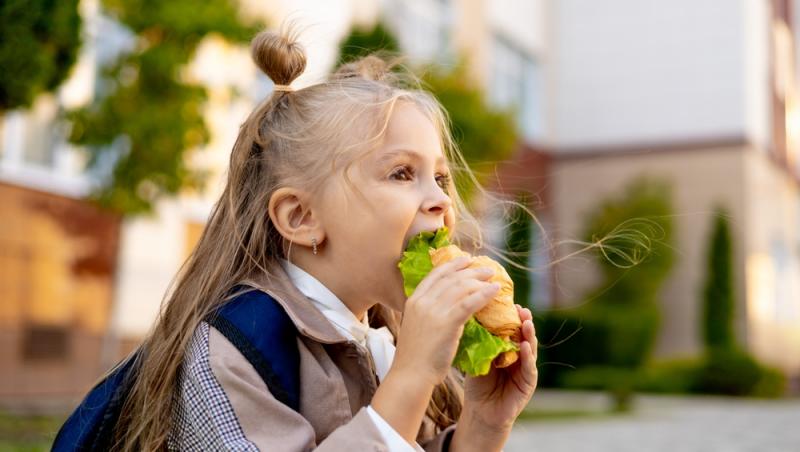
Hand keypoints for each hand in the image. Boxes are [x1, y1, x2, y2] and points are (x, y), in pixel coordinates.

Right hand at [392, 256, 499, 386]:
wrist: (410, 375)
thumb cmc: (415, 357)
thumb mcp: (416, 327)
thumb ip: (428, 313)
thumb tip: (445, 306)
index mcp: (413, 300)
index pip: (435, 275)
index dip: (453, 265)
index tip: (466, 260)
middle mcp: (422, 301)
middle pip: (451, 278)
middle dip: (471, 270)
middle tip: (487, 270)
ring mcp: (434, 311)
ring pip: (462, 287)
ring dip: (480, 280)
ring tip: (494, 280)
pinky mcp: (447, 323)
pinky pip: (470, 302)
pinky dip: (484, 294)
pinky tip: (495, 292)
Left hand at [453, 305, 537, 450]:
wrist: (481, 412)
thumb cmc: (478, 383)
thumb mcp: (478, 357)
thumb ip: (481, 341)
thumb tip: (469, 314)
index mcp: (507, 347)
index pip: (511, 327)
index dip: (510, 315)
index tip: (507, 302)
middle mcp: (519, 355)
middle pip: (523, 334)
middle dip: (523, 321)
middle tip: (521, 308)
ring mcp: (526, 369)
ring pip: (530, 347)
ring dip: (529, 335)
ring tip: (526, 322)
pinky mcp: (528, 383)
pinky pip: (530, 368)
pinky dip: (528, 356)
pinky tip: (524, 346)